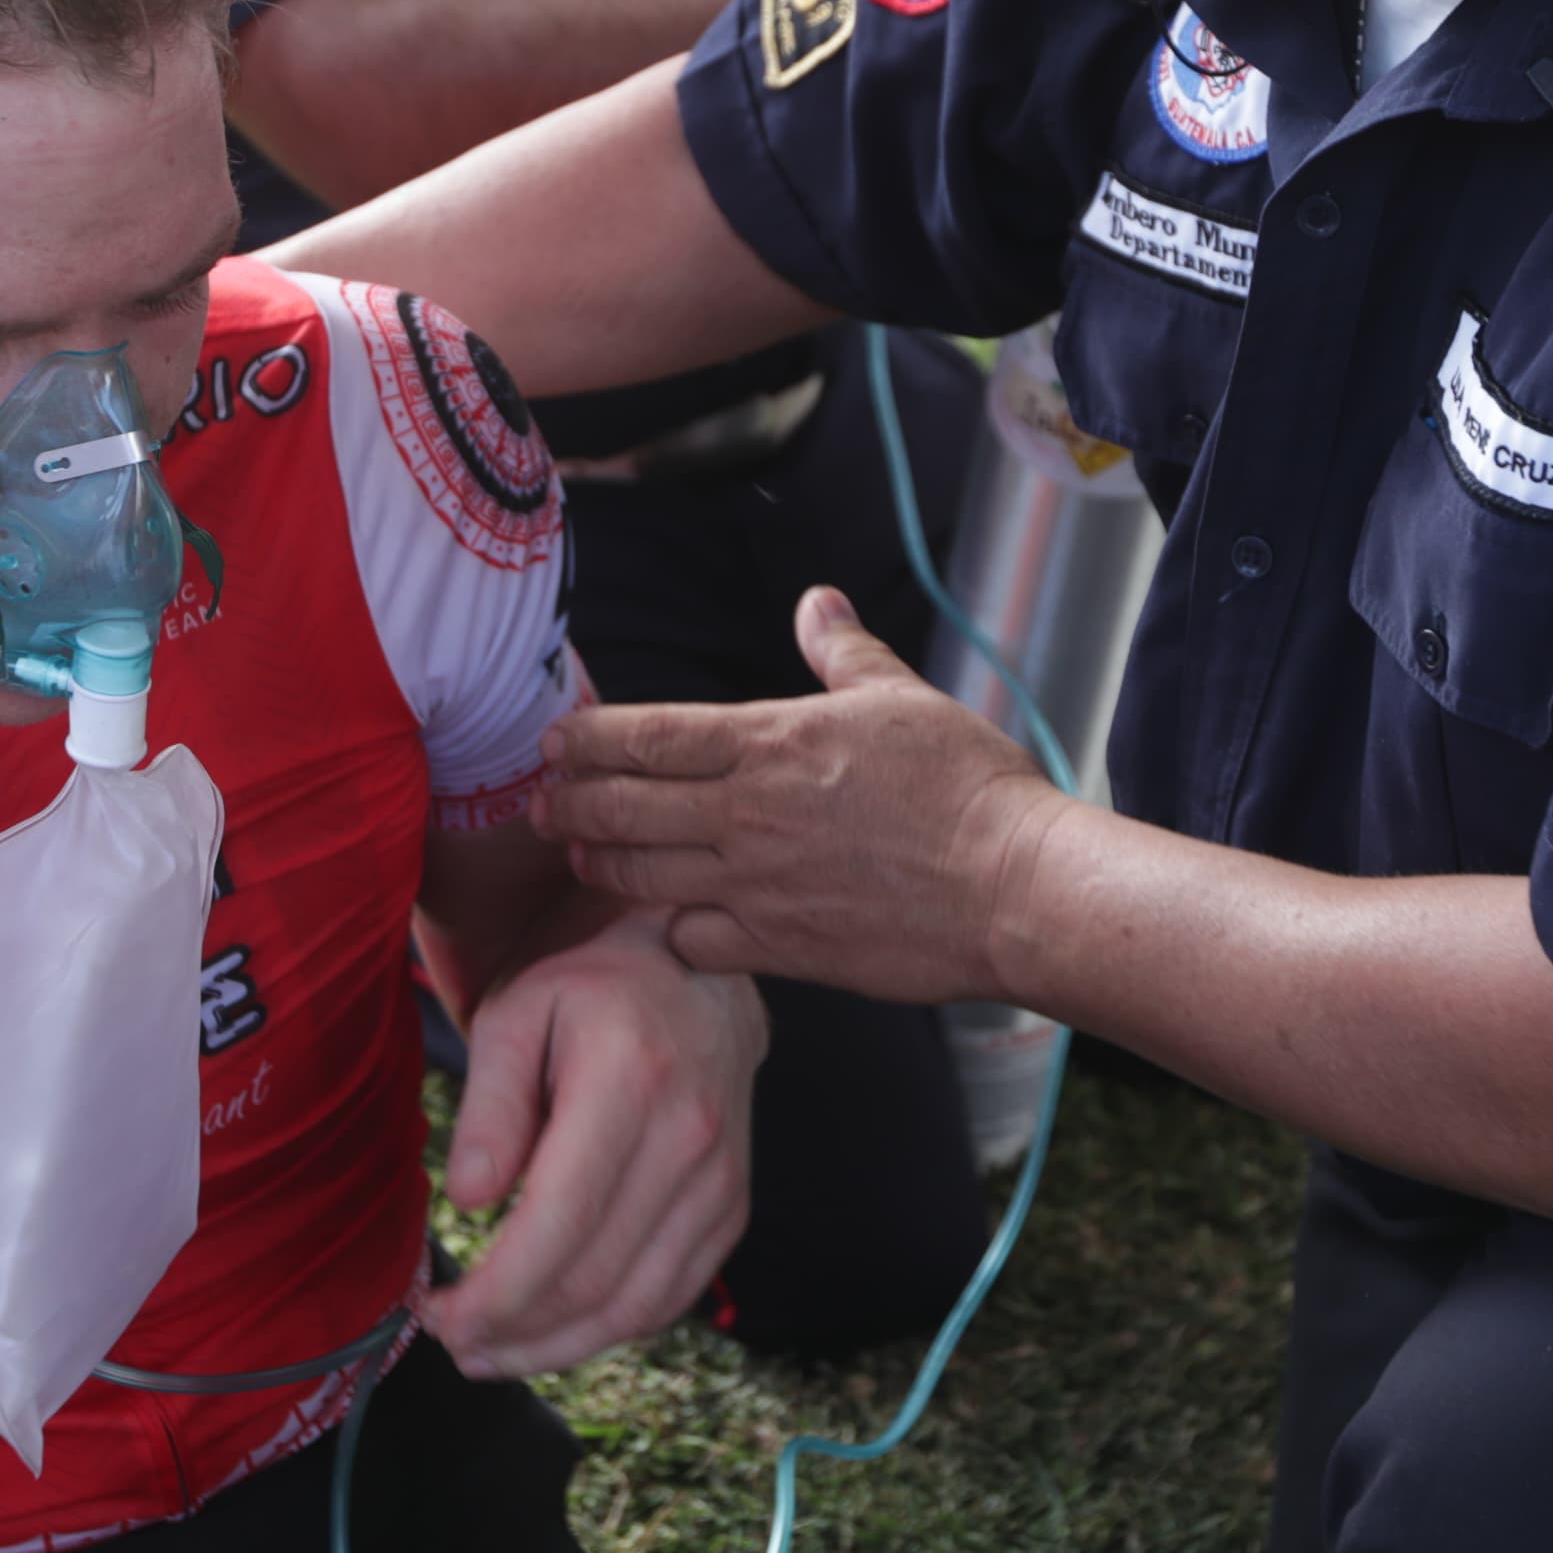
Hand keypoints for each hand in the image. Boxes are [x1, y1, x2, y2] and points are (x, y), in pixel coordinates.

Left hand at [422, 907, 766, 1379]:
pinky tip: (553, 1331)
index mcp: (630, 1079)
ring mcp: (721, 1178)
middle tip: (450, 1341)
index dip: (494, 1293)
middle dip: (514, 1331)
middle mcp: (689, 1136)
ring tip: (491, 1353)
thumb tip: (467, 1202)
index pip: (559, 1224)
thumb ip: (488, 1106)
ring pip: (638, 1306)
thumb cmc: (586, 986)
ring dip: (557, 1347)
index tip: (437, 1315)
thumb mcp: (514, 1013)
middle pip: (596, 1280)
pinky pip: (672, 1296)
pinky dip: (609, 1329)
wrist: (689, 971)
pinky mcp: (730, 1206)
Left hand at [536, 588, 1070, 1007]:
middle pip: (625, 806)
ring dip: (601, 863)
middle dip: (570, 803)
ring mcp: (756, 886)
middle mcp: (747, 814)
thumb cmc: (969, 788)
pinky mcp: (780, 948)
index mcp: (771, 742)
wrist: (1014, 889)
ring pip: (642, 875)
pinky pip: (692, 942)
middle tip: (539, 804)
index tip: (553, 741)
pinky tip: (667, 923)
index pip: (649, 735)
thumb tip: (817, 603)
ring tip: (580, 854)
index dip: (589, 738)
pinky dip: (670, 931)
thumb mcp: (904, 697)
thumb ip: (844, 653)